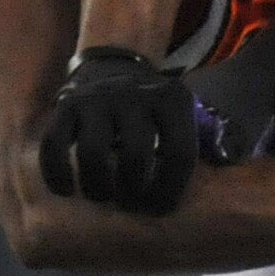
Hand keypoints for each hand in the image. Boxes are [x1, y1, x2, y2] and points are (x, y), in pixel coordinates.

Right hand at [38, 47, 204, 213]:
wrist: (112, 67)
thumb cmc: (152, 111)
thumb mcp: (182, 115)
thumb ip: (200, 146)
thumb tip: (219, 181)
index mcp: (173, 99)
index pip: (179, 153)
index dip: (170, 190)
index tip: (160, 209)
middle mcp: (135, 94)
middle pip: (135, 156)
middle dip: (133, 192)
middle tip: (131, 205)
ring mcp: (97, 98)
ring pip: (93, 154)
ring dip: (98, 188)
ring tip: (103, 197)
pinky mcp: (66, 104)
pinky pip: (55, 146)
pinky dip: (57, 174)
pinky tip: (66, 190)